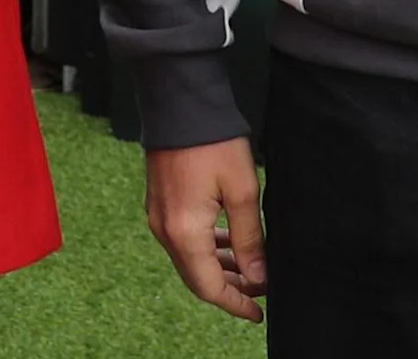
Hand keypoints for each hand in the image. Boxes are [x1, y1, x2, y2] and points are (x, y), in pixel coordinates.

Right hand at [145, 138, 267, 322]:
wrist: (179, 105)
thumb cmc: (212, 144)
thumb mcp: (242, 193)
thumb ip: (250, 240)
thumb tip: (257, 276)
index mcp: (185, 232)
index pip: (208, 286)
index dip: (235, 303)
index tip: (258, 312)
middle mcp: (165, 230)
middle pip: (196, 277)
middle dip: (229, 287)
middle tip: (259, 290)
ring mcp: (158, 216)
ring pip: (189, 259)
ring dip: (218, 268)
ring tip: (250, 267)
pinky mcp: (159, 203)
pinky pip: (182, 240)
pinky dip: (205, 249)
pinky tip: (227, 241)